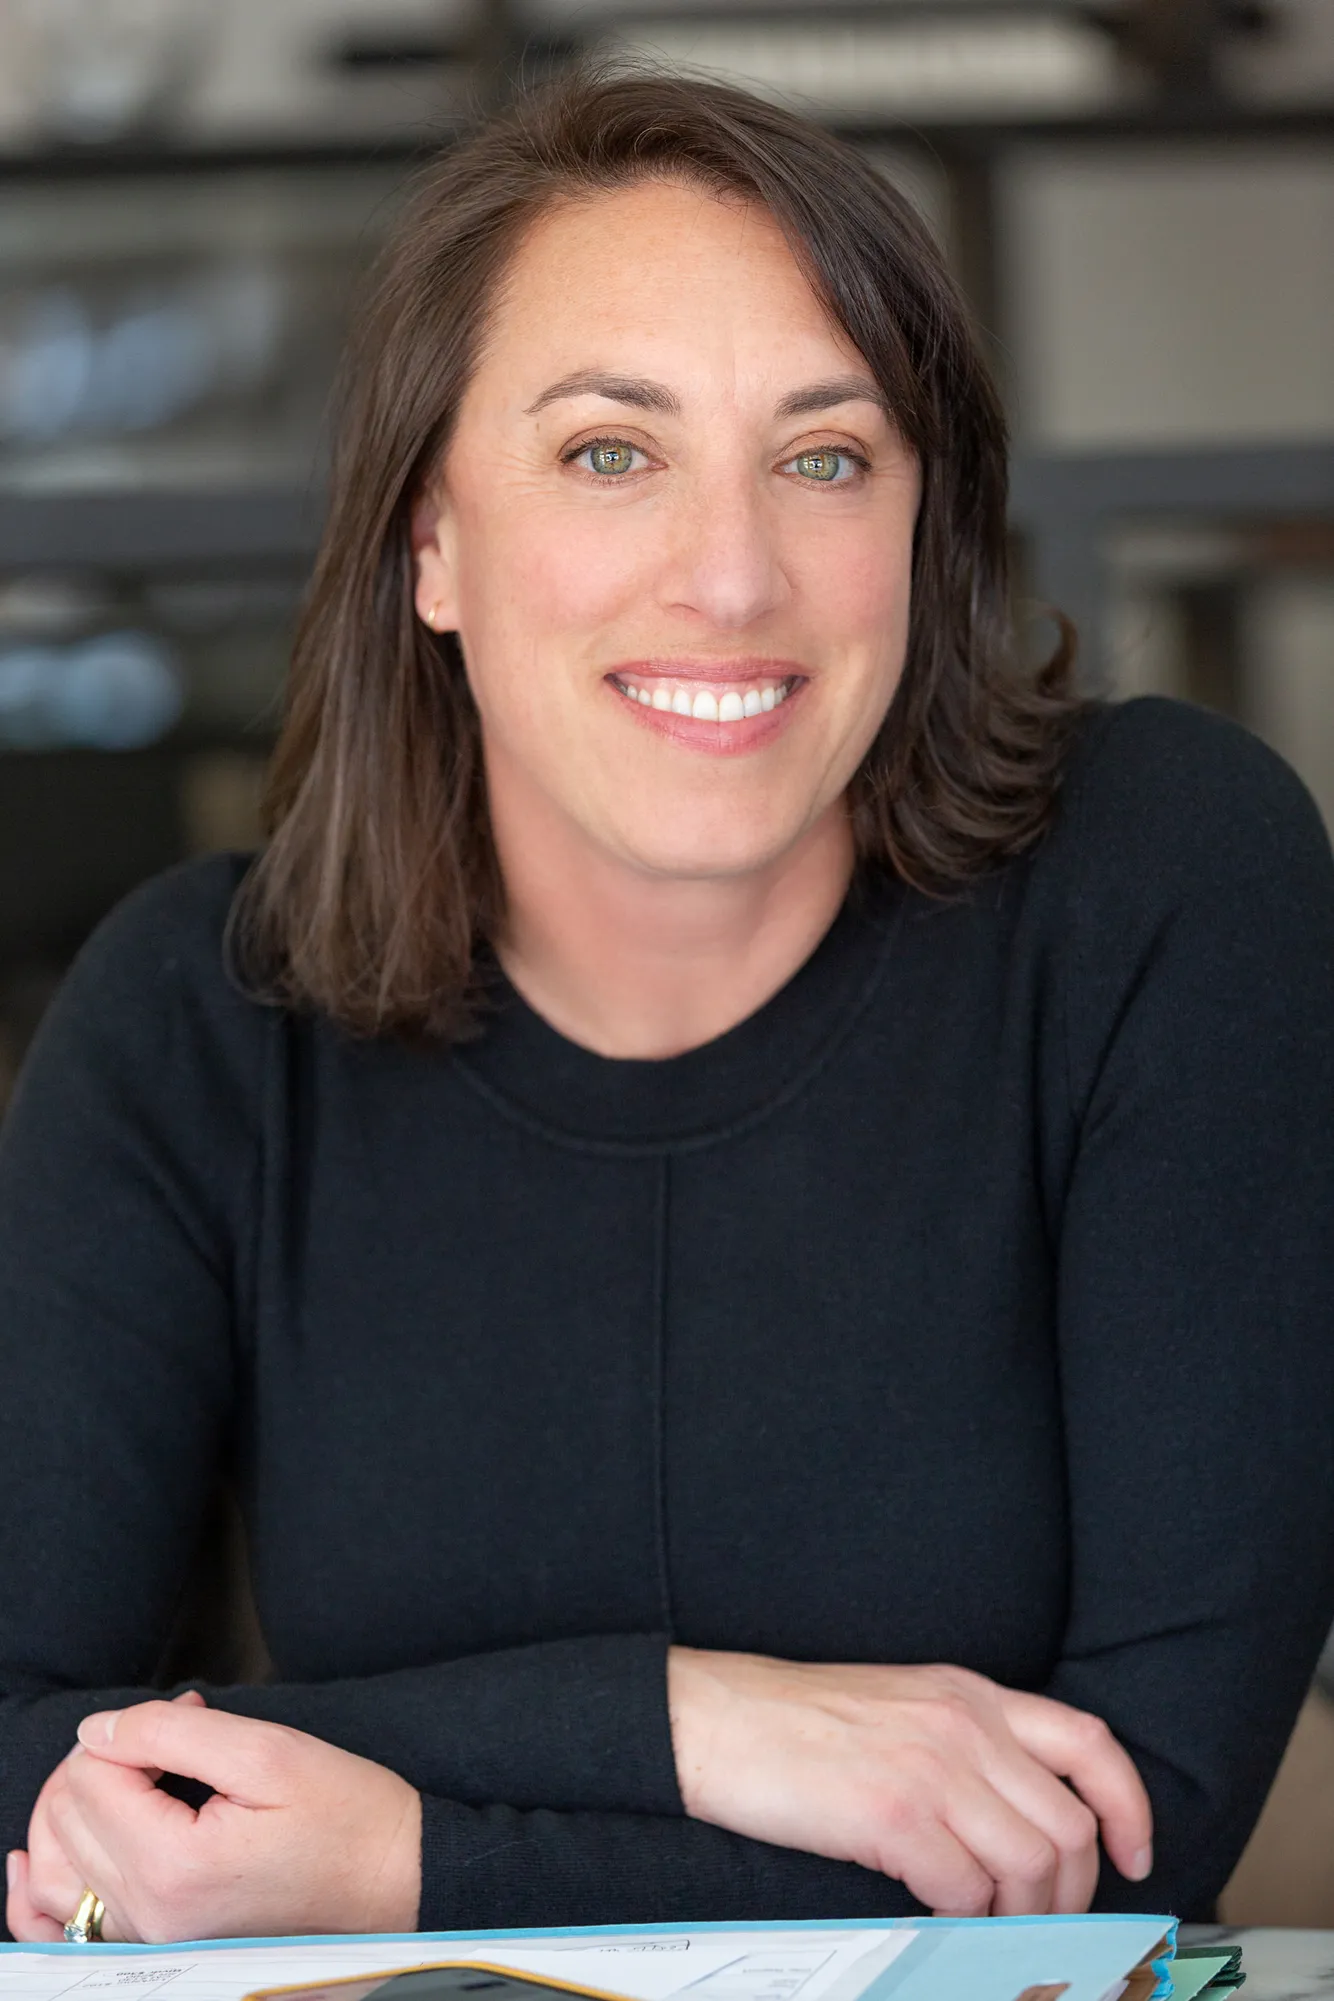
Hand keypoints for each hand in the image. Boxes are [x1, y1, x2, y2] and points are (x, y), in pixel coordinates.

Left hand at [7, 1695, 421, 1942]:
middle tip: (169, 1735)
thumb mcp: (269, 1751)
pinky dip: (38, 1892)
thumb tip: (100, 1729)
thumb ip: (173, 1732)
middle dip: (103, 1759)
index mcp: (174, 1865)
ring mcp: (151, 1943)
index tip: (189, 1715)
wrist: (395, 1885)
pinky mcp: (160, 1952)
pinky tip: (32, 1860)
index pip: (93, 1775)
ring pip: (52, 1870)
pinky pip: (63, 1931)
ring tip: (124, 1774)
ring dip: (71, 1809)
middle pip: (65, 1818)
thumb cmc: (348, 1819)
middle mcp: (150, 1917)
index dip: (131, 1728)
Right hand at [667, 1649, 1152, 1917]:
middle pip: (1069, 1827)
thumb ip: (962, 1748)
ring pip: (1032, 1868)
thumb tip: (1014, 1826)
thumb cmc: (793, 1722)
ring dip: (1022, 1921)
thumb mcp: (899, 1708)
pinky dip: (967, 1928)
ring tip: (992, 1936)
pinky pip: (968, 1894)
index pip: (1087, 1743)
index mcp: (967, 1693)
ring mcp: (931, 1767)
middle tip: (1046, 1930)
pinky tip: (943, 1927)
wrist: (713, 1719)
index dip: (1128, 1807)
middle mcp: (963, 1723)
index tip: (1134, 1856)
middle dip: (1071, 1898)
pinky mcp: (893, 1815)